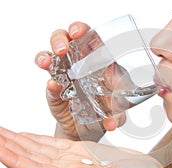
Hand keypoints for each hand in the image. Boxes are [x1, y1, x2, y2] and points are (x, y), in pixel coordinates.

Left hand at [0, 127, 171, 167]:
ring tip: (1, 131)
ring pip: (40, 151)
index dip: (14, 157)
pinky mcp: (85, 155)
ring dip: (19, 141)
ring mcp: (77, 162)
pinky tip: (26, 136)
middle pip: (32, 158)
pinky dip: (38, 140)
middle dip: (9, 145)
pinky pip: (56, 147)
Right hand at [34, 22, 123, 139]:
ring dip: (47, 56)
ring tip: (48, 62)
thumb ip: (118, 115)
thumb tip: (114, 123)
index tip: (78, 32)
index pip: (89, 38)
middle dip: (61, 39)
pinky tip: (53, 86)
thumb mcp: (117, 111)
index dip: (82, 30)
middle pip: (66, 41)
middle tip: (62, 48)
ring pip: (51, 57)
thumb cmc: (107, 110)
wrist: (91, 129)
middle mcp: (79, 64)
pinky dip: (50, 85)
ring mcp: (65, 77)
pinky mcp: (55, 93)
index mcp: (98, 61)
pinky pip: (49, 85)